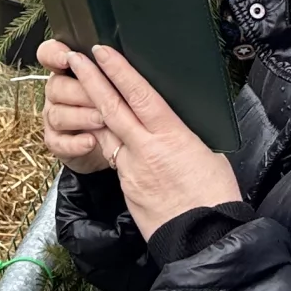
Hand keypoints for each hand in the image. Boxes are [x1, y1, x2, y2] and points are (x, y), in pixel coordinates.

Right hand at [36, 38, 113, 173]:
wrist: (112, 144)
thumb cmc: (116, 107)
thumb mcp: (115, 85)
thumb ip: (110, 71)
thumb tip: (116, 58)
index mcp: (68, 70)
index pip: (49, 54)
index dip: (54, 54)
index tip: (69, 57)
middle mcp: (57, 92)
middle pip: (56, 86)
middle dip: (80, 91)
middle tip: (102, 97)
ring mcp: (54, 117)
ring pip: (57, 114)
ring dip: (81, 117)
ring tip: (103, 120)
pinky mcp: (56, 142)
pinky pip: (59, 142)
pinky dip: (75, 143)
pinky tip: (91, 141)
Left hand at [70, 45, 240, 238]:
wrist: (204, 238)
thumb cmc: (215, 195)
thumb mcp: (206, 151)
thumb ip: (181, 133)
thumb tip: (170, 123)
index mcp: (170, 136)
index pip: (138, 95)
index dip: (118, 70)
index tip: (102, 52)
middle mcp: (145, 150)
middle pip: (111, 108)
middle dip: (91, 80)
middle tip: (75, 58)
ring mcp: (131, 170)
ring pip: (106, 133)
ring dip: (92, 110)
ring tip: (80, 89)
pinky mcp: (126, 188)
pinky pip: (114, 159)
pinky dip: (110, 143)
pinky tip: (106, 135)